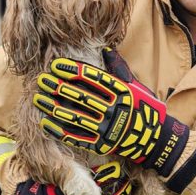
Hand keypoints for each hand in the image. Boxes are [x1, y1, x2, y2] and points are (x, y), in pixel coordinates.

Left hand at [32, 53, 187, 175]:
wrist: (156, 141)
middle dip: (59, 87)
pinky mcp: (102, 145)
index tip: (56, 65)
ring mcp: (107, 129)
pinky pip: (76, 137)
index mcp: (123, 93)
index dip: (73, 71)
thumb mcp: (137, 88)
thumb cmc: (144, 109)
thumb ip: (119, 70)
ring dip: (54, 107)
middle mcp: (115, 110)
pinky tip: (45, 122)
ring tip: (39, 98)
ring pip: (75, 117)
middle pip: (81, 96)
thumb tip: (105, 50)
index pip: (94, 79)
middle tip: (42, 80)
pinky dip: (59, 130)